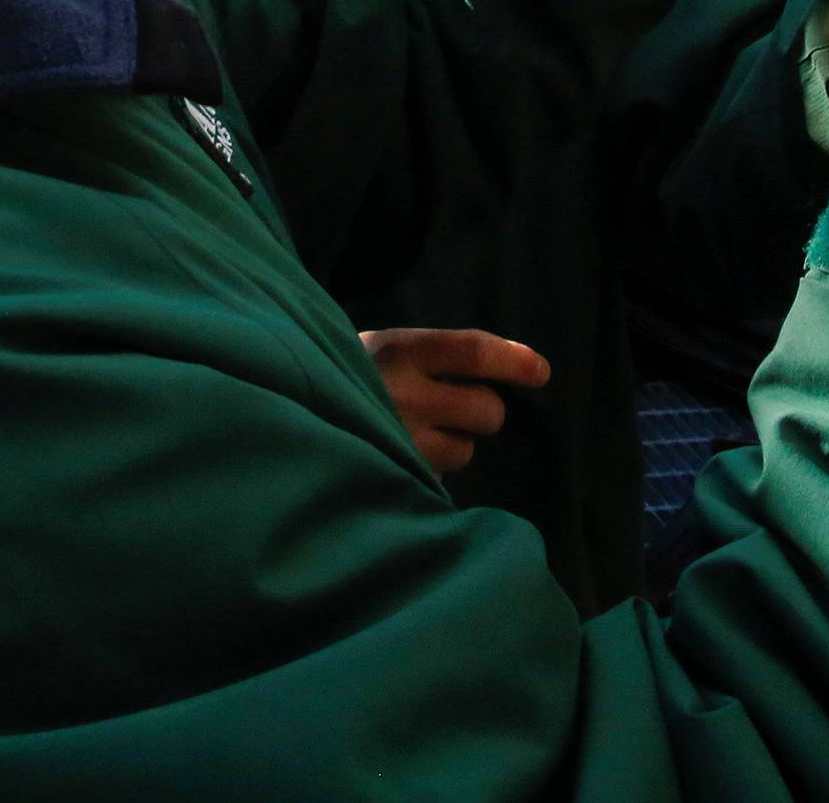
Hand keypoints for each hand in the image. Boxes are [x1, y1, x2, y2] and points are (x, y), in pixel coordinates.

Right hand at [359, 327, 548, 475]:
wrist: (286, 403)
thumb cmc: (349, 375)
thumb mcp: (385, 350)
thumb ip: (432, 358)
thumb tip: (502, 369)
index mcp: (400, 350)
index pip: (472, 350)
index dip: (512, 360)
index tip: (542, 372)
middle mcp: (403, 393)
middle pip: (485, 409)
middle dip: (483, 412)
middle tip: (458, 408)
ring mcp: (398, 442)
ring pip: (465, 450)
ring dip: (454, 444)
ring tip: (416, 435)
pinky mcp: (393, 478)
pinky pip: (438, 478)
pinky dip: (430, 470)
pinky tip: (402, 457)